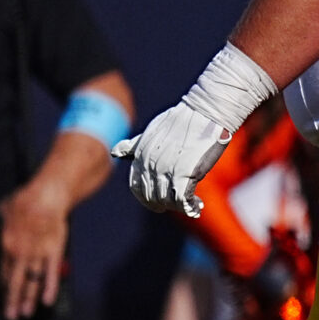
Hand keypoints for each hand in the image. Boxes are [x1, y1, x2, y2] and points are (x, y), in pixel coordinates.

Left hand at [0, 177, 70, 319]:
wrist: (43, 198)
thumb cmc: (25, 199)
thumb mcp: (6, 207)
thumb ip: (4, 215)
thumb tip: (2, 212)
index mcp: (6, 245)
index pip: (4, 271)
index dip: (4, 286)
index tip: (3, 298)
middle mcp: (19, 254)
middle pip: (15, 281)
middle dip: (12, 300)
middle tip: (10, 316)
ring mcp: (36, 255)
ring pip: (31, 281)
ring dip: (28, 299)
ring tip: (26, 313)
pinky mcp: (54, 252)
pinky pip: (51, 273)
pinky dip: (49, 288)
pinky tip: (46, 301)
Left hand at [116, 101, 231, 215]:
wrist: (204, 112)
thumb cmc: (181, 120)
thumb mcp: (150, 133)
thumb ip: (134, 146)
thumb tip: (114, 152)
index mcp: (140, 156)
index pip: (136, 187)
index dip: (147, 199)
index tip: (160, 203)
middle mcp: (151, 165)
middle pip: (152, 197)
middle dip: (165, 204)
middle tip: (180, 205)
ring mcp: (168, 170)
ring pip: (167, 200)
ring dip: (180, 206)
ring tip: (193, 204)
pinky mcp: (187, 174)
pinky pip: (183, 199)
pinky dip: (190, 206)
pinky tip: (198, 205)